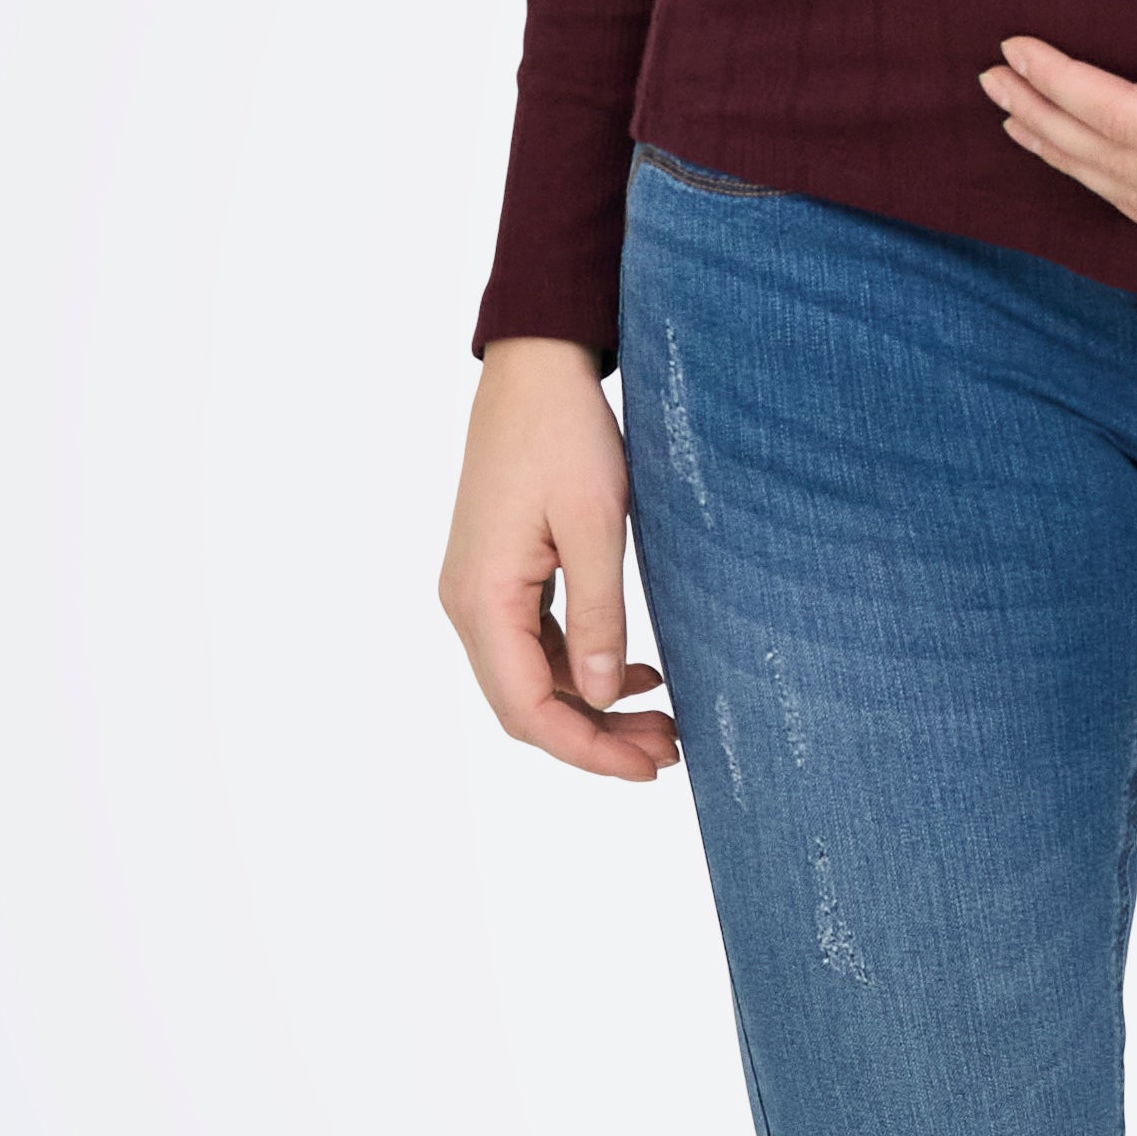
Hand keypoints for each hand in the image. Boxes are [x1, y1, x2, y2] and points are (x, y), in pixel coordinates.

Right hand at [437, 338, 679, 780]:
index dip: (587, 749)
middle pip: (526, 703)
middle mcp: (468, 602)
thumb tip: (599, 694)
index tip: (647, 767)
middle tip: (668, 749)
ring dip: (592, 704)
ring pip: (532, 677)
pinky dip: (582, 666)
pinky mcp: (499, 574)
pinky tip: (633, 670)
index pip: (527, 708)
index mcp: (482, 598)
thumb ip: (598, 615)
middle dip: (595, 736)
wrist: (536, 368)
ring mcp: (479, 589)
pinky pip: (535, 642)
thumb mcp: (596, 525)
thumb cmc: (565, 434)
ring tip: (663, 719)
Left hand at [978, 6, 1136, 259]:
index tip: (1014, 46)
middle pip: (1112, 162)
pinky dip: (1119, 199)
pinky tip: (1100, 179)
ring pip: (1132, 199)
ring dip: (1071, 162)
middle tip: (990, 80)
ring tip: (1022, 126)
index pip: (1123, 117)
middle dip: (1044, 119)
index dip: (1061, 83)